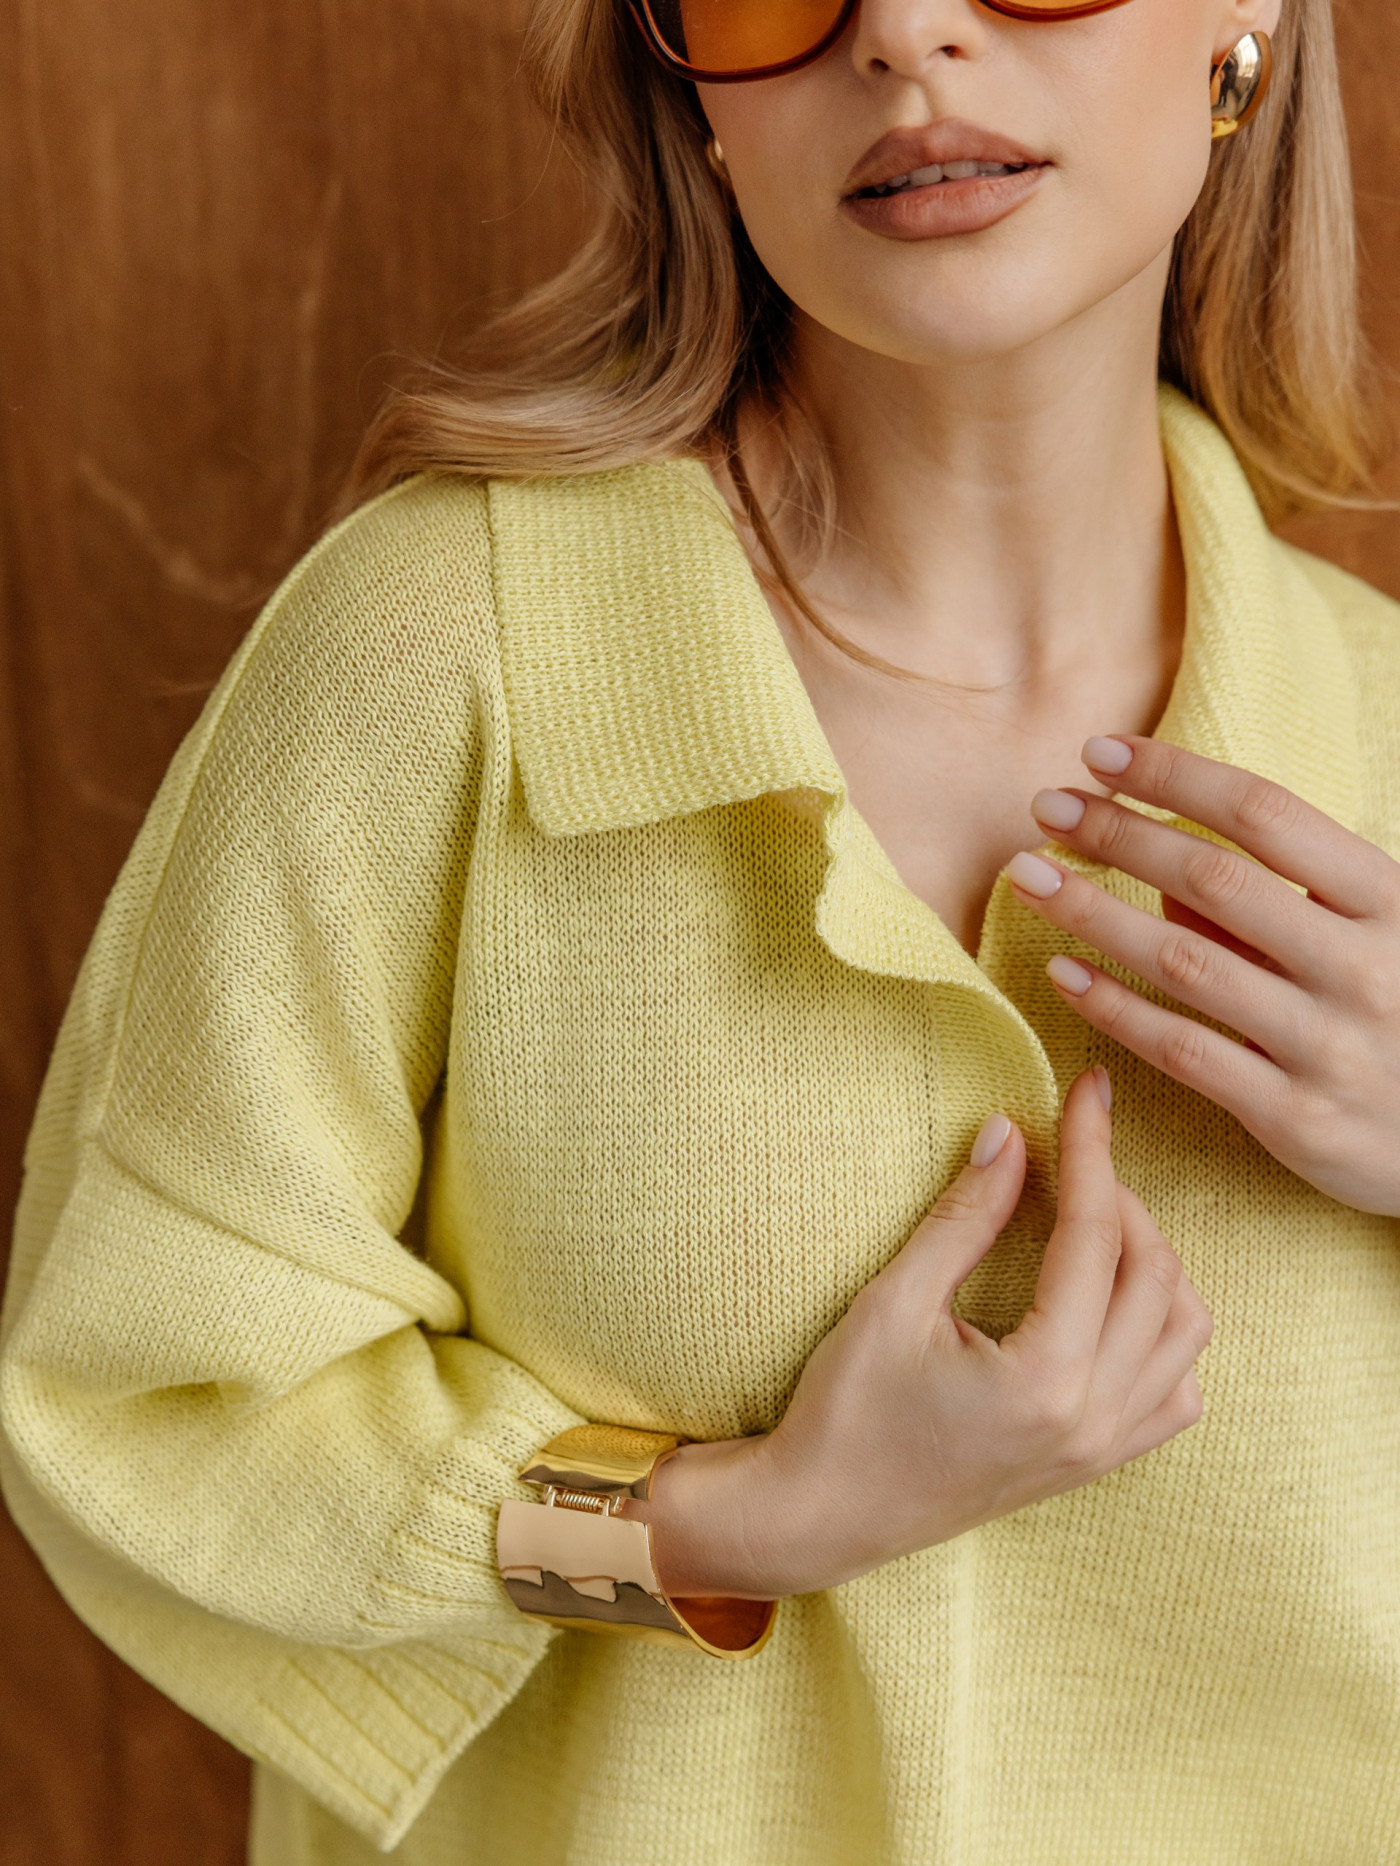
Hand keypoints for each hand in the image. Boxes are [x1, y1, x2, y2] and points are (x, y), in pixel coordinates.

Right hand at [632, 1070, 1211, 1599]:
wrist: (822, 1515)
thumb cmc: (845, 1413)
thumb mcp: (893, 1302)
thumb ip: (963, 1216)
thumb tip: (1010, 1134)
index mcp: (1045, 1378)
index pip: (1094, 1237)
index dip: (1091, 1151)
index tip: (1088, 1091)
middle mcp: (1092, 1419)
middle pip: (1155, 1276)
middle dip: (1121, 1199)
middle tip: (1069, 1157)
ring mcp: (1100, 1449)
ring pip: (1185, 1334)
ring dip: (1153, 1263)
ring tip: (1092, 1222)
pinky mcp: (1093, 1463)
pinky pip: (1175, 1392)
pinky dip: (1163, 1333)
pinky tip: (1110, 1301)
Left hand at [1005, 735, 1399, 1215]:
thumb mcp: (1381, 937)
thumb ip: (1281, 903)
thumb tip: (1162, 872)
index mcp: (1393, 901)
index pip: (1265, 814)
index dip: (1174, 776)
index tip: (1100, 753)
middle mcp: (1365, 968)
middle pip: (1213, 879)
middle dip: (1117, 834)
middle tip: (1044, 807)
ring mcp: (1330, 1047)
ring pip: (1185, 964)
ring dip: (1093, 913)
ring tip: (1028, 878)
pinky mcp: (1298, 1120)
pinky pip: (1185, 1052)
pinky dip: (1116, 1009)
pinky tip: (1062, 974)